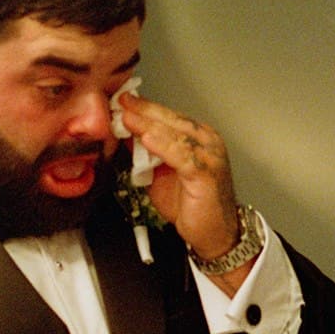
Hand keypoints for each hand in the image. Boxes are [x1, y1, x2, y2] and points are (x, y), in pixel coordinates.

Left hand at [116, 94, 247, 275]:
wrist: (213, 233)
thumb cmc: (191, 204)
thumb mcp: (160, 173)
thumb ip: (146, 154)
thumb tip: (125, 135)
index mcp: (197, 137)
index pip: (168, 116)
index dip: (145, 108)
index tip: (122, 99)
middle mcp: (206, 141)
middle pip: (171, 119)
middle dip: (144, 110)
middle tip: (122, 102)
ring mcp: (209, 155)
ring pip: (176, 133)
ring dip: (150, 124)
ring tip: (128, 118)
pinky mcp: (207, 172)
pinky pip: (182, 155)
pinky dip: (163, 146)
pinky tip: (147, 139)